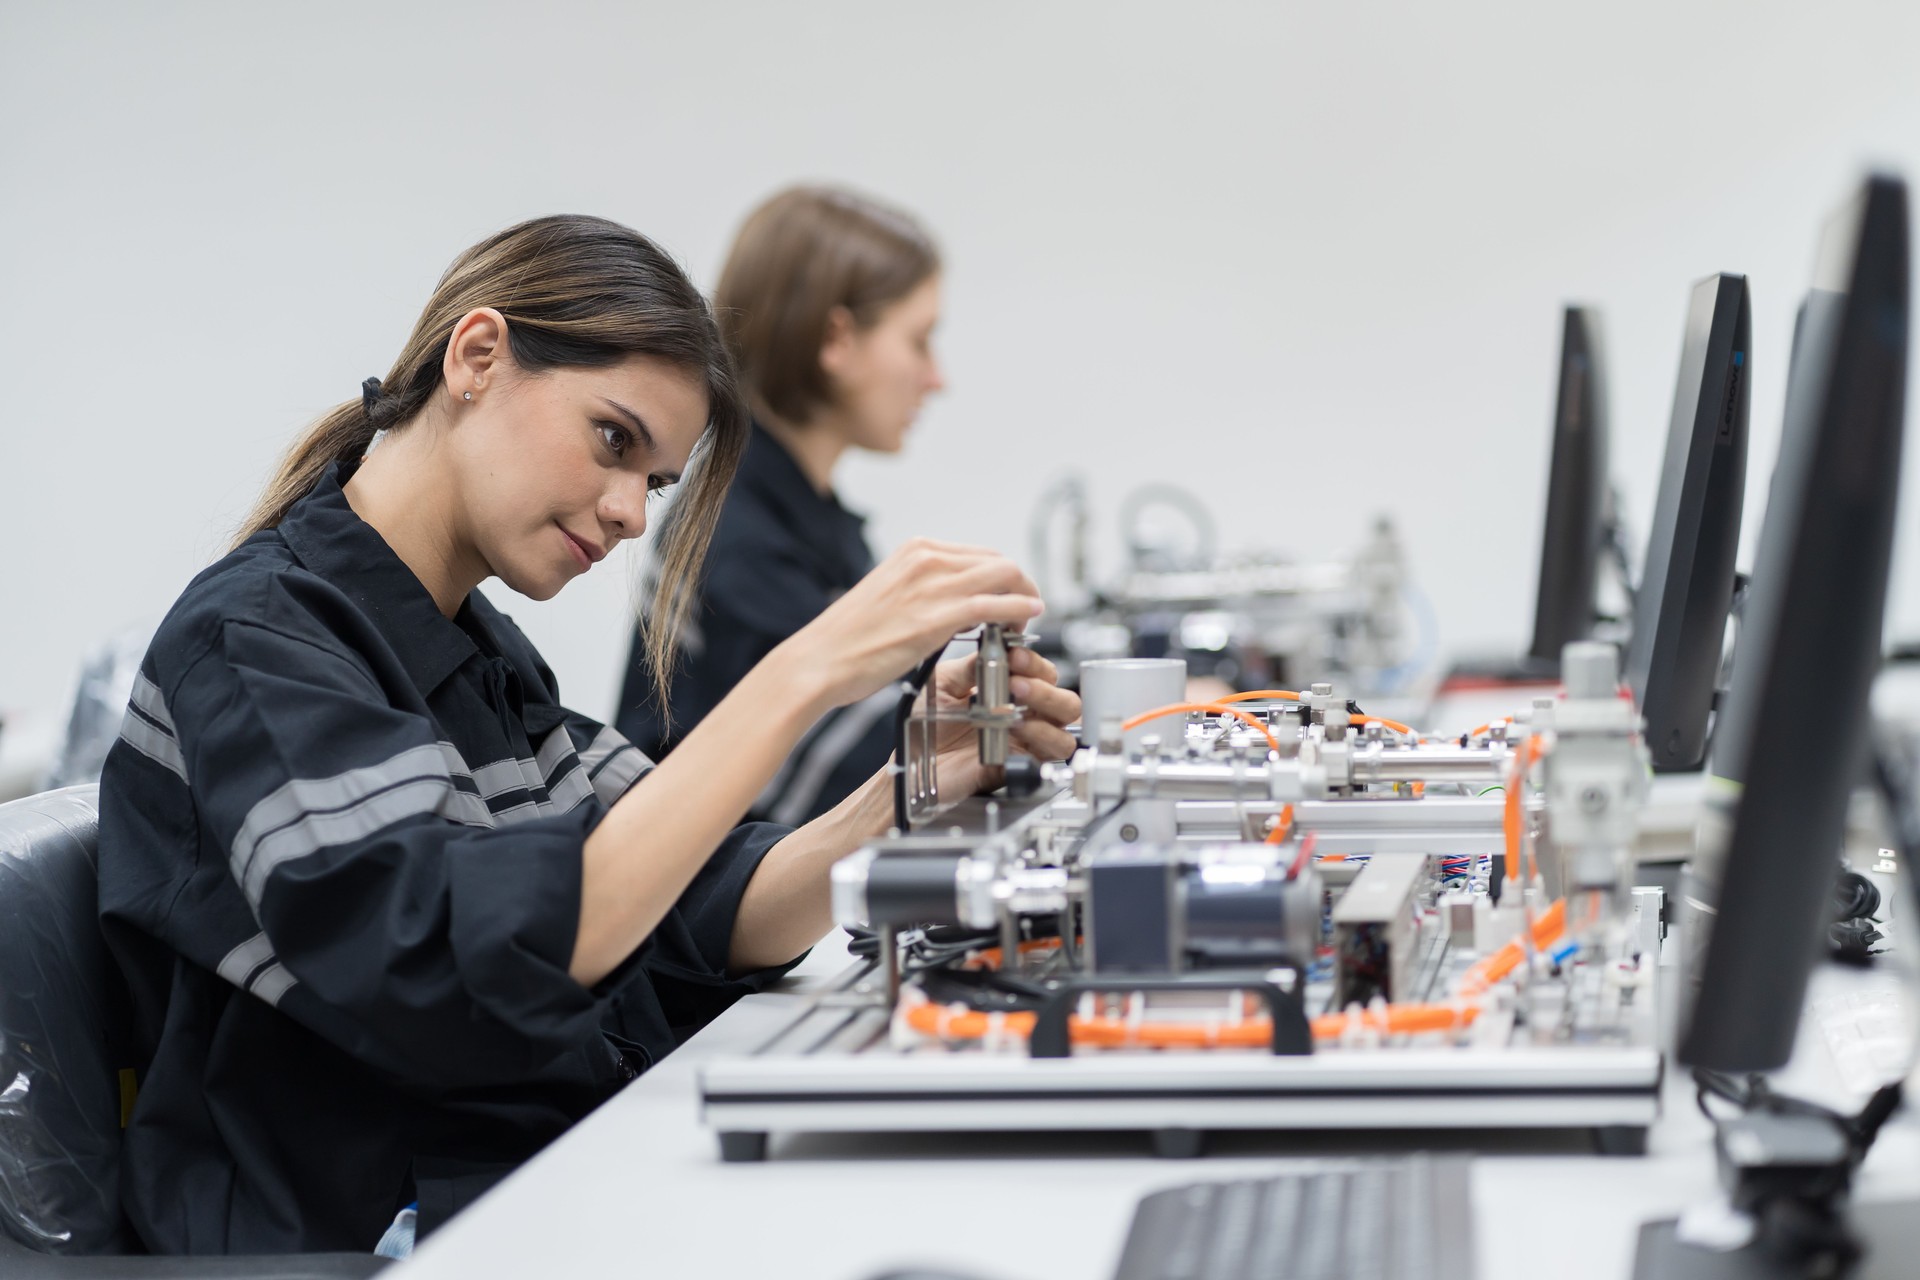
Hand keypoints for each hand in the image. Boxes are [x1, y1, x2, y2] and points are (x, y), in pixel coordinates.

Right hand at [773, 538, 1044, 714]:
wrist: (819, 661)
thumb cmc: (848, 640)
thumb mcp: (891, 597)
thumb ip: (925, 592)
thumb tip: (958, 604)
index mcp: (915, 550)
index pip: (979, 554)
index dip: (1002, 577)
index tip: (1008, 598)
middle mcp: (926, 559)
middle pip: (998, 561)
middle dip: (1020, 585)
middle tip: (1024, 611)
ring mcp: (932, 585)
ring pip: (1004, 576)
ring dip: (1025, 597)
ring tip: (1024, 624)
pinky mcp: (936, 617)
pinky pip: (996, 605)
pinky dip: (1020, 610)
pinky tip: (1026, 621)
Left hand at [924, 647, 1080, 801]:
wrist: (909, 759)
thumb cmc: (924, 723)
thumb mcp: (944, 682)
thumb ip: (973, 664)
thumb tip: (997, 643)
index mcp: (1009, 692)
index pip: (1042, 673)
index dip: (1034, 662)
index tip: (1015, 655)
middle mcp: (1023, 717)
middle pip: (1064, 701)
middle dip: (1046, 688)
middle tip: (1018, 684)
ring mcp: (1023, 744)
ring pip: (1065, 731)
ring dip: (1045, 716)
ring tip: (1017, 709)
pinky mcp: (1017, 767)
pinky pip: (1046, 759)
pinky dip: (1037, 742)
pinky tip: (1015, 731)